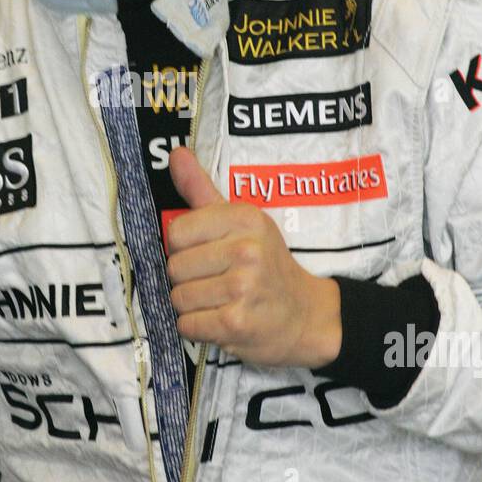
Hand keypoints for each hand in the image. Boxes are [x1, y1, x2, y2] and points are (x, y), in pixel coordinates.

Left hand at [166, 145, 341, 367]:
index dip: (185, 248)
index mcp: (246, 219)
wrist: (306, 316)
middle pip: (174, 267)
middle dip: (188, 280)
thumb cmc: (267, 266)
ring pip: (178, 298)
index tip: (208, 254)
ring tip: (220, 302)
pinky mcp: (236, 323)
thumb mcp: (243, 223)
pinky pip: (187, 325)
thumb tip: (174, 153)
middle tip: (217, 282)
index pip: (177, 232)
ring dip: (193, 306)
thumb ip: (202, 190)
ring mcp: (242, 288)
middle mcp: (246, 250)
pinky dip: (198, 328)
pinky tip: (221, 321)